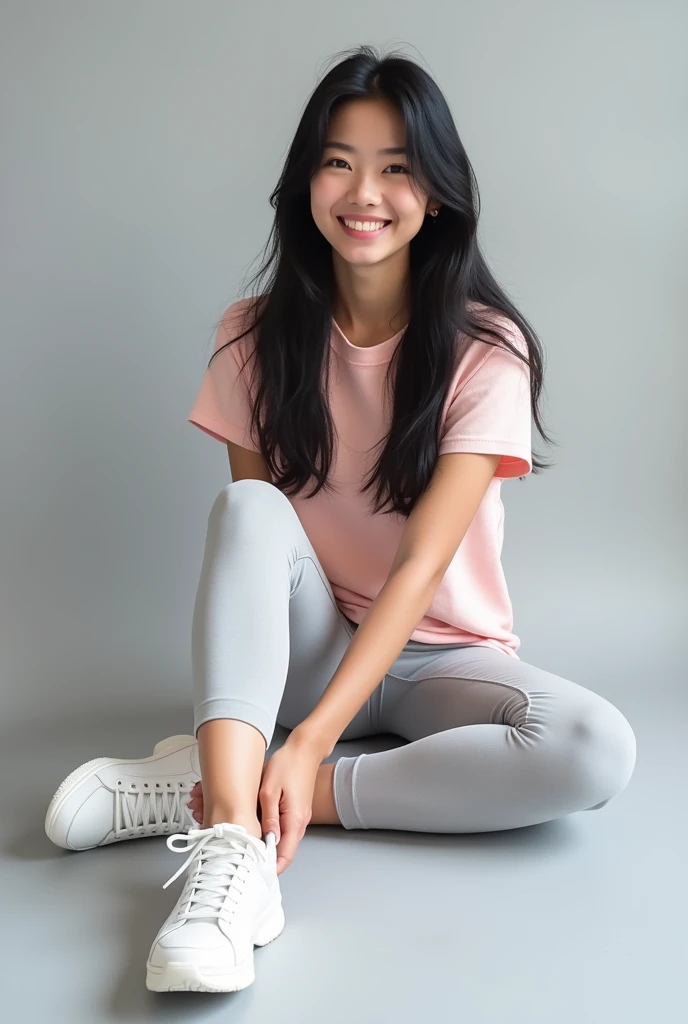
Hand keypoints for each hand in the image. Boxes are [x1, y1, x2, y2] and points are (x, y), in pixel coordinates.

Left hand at [258, 738, 321, 875]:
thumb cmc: (287, 765)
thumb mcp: (270, 790)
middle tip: (245, 864)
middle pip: (284, 851)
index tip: (254, 875)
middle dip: (266, 860)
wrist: (305, 749)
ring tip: (247, 848)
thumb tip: (267, 839)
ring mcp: (299, 817)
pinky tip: (257, 831)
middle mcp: (300, 822)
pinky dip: (271, 835)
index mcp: (295, 820)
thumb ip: (268, 816)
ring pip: (283, 841)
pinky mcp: (296, 811)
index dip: (271, 868)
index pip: (285, 855)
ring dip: (268, 847)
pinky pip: (284, 829)